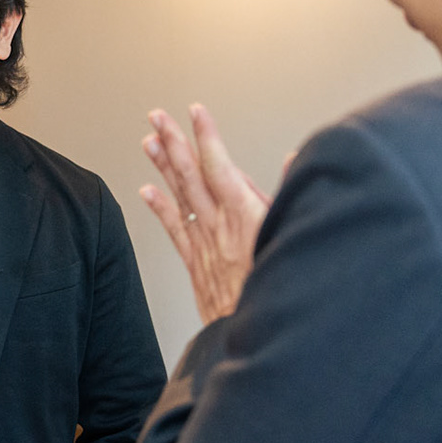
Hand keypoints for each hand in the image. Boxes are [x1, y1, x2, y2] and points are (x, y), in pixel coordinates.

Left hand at [138, 104, 271, 323]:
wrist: (260, 330)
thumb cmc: (281, 285)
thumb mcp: (293, 233)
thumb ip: (289, 193)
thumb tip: (294, 159)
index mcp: (245, 215)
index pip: (220, 165)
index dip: (206, 136)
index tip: (196, 111)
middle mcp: (219, 226)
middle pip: (192, 175)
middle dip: (174, 142)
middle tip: (157, 116)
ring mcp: (205, 244)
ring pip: (179, 197)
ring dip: (163, 166)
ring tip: (148, 140)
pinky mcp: (197, 264)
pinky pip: (174, 230)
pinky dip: (160, 208)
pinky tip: (147, 190)